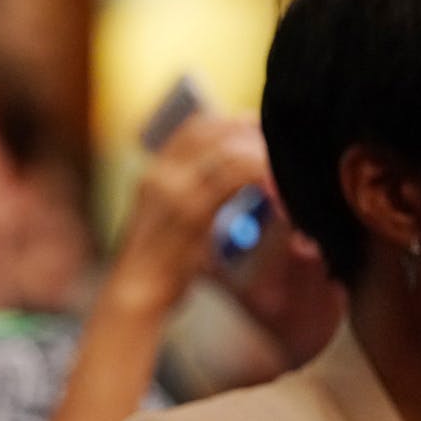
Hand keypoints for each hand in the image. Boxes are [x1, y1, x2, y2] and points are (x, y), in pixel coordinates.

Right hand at [105, 114, 270, 317]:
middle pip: (214, 131)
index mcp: (154, 173)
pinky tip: (279, 197)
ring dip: (263, 158)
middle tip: (283, 150)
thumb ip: (200, 198)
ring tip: (286, 178)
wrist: (134, 296)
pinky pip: (234, 177)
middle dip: (253, 134)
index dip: (233, 123)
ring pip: (228, 150)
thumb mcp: (175, 223)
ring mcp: (172, 190)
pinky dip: (263, 180)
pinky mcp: (188, 211)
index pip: (195, 127)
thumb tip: (245, 180)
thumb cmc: (161, 266)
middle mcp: (159, 174)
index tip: (261, 133)